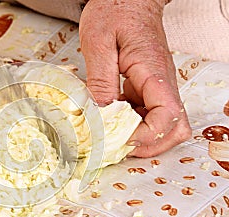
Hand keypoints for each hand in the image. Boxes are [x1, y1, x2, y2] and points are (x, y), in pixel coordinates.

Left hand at [79, 0, 191, 156]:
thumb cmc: (115, 11)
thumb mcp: (98, 42)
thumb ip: (100, 80)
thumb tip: (100, 113)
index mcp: (153, 71)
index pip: (167, 115)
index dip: (147, 135)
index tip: (122, 139)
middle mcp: (161, 82)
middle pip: (175, 127)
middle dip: (150, 144)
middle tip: (120, 145)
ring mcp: (156, 87)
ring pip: (164, 125)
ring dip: (142, 137)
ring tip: (114, 136)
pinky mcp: (147, 88)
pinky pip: (148, 115)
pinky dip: (133, 125)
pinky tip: (113, 120)